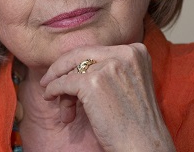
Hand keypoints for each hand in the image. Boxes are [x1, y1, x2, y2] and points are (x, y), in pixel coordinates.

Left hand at [40, 43, 174, 151]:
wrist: (144, 145)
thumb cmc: (136, 121)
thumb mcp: (130, 82)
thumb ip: (110, 68)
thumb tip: (74, 65)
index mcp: (136, 51)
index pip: (97, 50)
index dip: (80, 63)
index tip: (68, 73)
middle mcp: (124, 53)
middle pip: (82, 54)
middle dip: (62, 68)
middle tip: (49, 80)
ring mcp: (109, 66)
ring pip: (72, 69)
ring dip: (61, 86)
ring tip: (63, 106)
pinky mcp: (93, 83)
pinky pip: (63, 82)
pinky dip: (53, 89)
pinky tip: (50, 96)